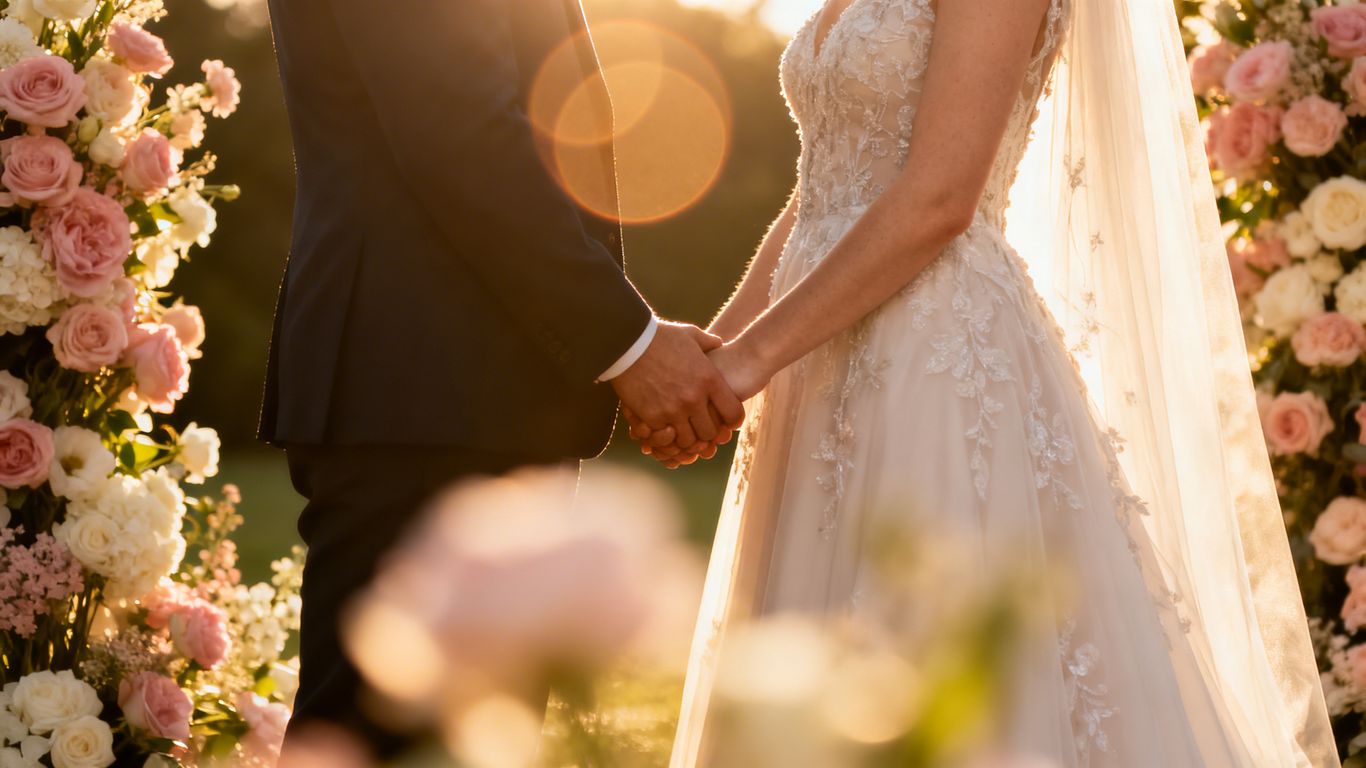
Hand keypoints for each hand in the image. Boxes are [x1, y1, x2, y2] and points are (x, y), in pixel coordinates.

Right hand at [624, 336, 769, 468]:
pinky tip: (663, 427)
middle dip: (708, 432)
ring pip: (688, 440)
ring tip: (681, 429)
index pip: (733, 413)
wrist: (627, 342)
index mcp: (709, 379)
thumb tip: (719, 343)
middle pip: (711, 433)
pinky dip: (665, 435)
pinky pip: (665, 438)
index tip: (727, 420)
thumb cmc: (660, 337)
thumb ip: (709, 342)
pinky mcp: (652, 417)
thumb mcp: (690, 335)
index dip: (732, 420)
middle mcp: (694, 398)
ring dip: (686, 437)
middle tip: (700, 427)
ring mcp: (673, 410)